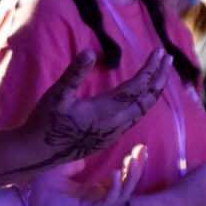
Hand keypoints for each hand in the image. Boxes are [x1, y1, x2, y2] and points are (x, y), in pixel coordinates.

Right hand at [18, 47, 169, 169]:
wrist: (37, 154)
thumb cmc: (44, 122)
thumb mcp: (56, 95)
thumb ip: (74, 73)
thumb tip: (89, 51)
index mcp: (104, 112)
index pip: (136, 87)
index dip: (150, 69)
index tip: (160, 51)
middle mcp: (114, 124)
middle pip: (146, 100)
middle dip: (159, 78)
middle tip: (167, 58)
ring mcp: (112, 133)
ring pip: (142, 111)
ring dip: (153, 91)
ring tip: (160, 75)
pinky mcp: (107, 138)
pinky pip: (134, 118)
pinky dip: (143, 103)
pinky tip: (141, 97)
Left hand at [22, 145, 148, 205]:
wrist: (24, 198)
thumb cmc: (41, 184)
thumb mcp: (63, 167)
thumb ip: (77, 163)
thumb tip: (86, 155)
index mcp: (93, 191)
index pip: (120, 178)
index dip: (131, 165)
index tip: (140, 148)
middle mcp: (96, 200)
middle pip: (125, 186)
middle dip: (136, 169)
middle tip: (143, 152)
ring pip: (121, 195)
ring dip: (130, 178)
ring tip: (133, 161)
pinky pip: (107, 203)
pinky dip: (114, 189)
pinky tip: (115, 173)